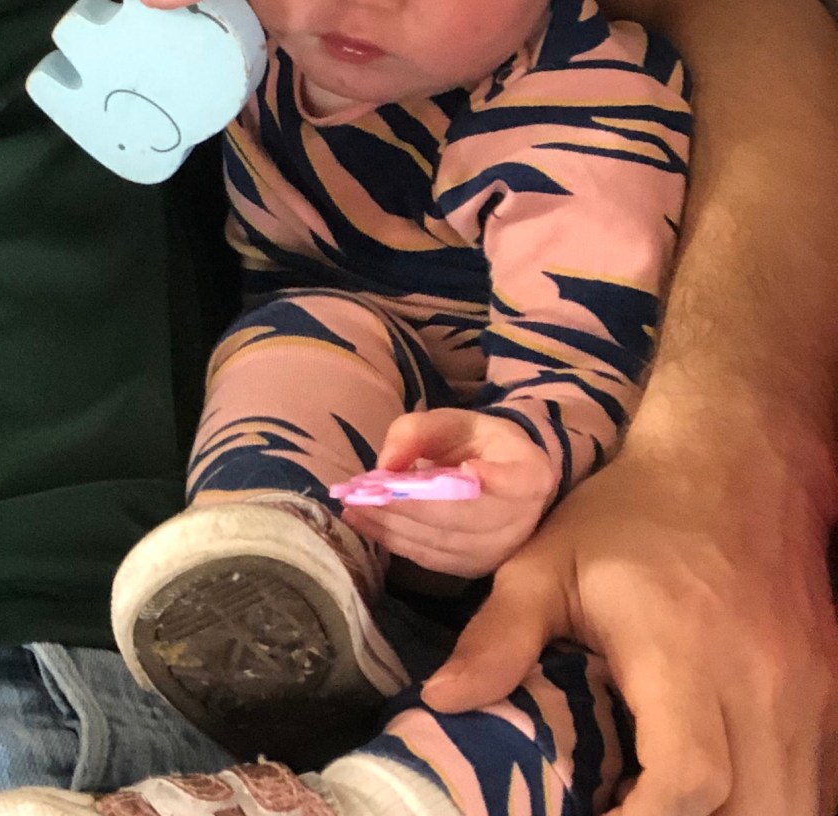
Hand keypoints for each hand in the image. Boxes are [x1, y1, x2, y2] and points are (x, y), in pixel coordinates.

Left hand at [338, 407, 558, 579]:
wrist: (499, 475)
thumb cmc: (475, 443)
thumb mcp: (451, 421)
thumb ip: (417, 432)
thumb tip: (386, 464)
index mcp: (528, 474)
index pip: (516, 482)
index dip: (495, 480)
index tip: (469, 469)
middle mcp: (521, 519)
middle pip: (463, 516)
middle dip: (408, 506)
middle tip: (361, 493)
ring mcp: (500, 551)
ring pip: (442, 542)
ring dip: (393, 525)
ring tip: (353, 506)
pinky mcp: (474, 568)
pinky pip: (431, 558)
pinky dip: (394, 540)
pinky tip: (364, 522)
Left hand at [421, 421, 837, 814]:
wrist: (735, 463)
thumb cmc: (630, 515)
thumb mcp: (546, 560)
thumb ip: (498, 635)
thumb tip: (444, 700)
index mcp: (683, 654)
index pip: (687, 779)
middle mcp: (761, 686)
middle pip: (753, 812)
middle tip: (624, 812)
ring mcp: (808, 697)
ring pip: (796, 805)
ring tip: (662, 804)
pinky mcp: (830, 697)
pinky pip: (817, 779)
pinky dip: (770, 801)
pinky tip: (719, 795)